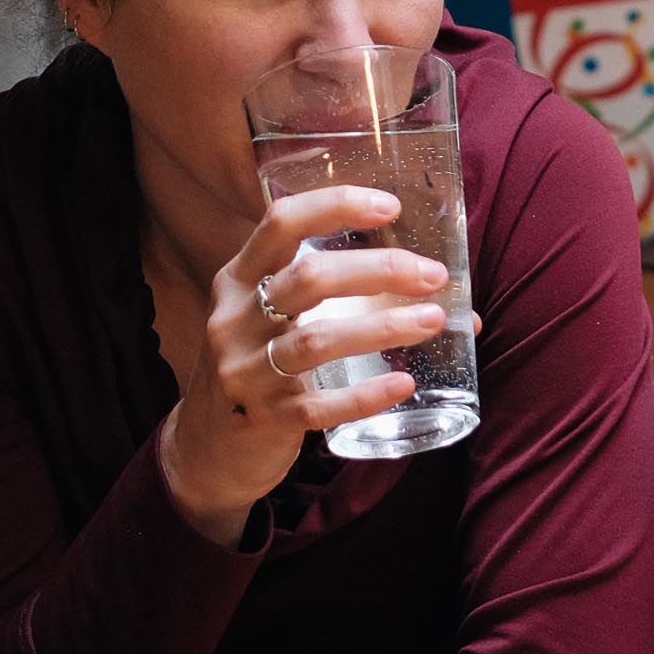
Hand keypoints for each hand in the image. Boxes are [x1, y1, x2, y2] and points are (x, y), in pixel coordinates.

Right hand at [159, 184, 452, 542]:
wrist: (206, 448)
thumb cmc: (259, 367)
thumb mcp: (270, 320)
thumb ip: (334, 299)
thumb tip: (448, 300)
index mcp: (237, 280)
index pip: (280, 223)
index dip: (335, 206)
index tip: (391, 206)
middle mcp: (234, 319)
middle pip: (308, 278)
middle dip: (378, 270)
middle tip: (432, 275)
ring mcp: (245, 372)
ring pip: (317, 341)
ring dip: (382, 327)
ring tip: (433, 320)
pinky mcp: (264, 420)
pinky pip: (320, 406)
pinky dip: (365, 395)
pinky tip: (404, 385)